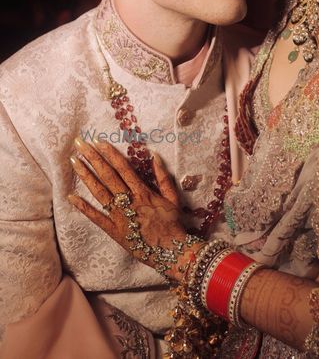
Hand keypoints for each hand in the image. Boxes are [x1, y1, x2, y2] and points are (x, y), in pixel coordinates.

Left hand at [68, 138, 204, 280]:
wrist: (171, 251)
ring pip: (99, 192)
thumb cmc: (173, 224)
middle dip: (93, 158)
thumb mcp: (173, 197)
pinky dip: (83, 207)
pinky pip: (96, 217)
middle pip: (108, 175)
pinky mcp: (113, 231)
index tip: (98, 141)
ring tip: (74, 162)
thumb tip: (154, 155)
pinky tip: (71, 197)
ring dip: (86, 176)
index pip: (122, 168)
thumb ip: (163, 177)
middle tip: (80, 144)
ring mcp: (119, 216)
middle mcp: (129, 201)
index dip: (110, 153)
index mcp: (143, 192)